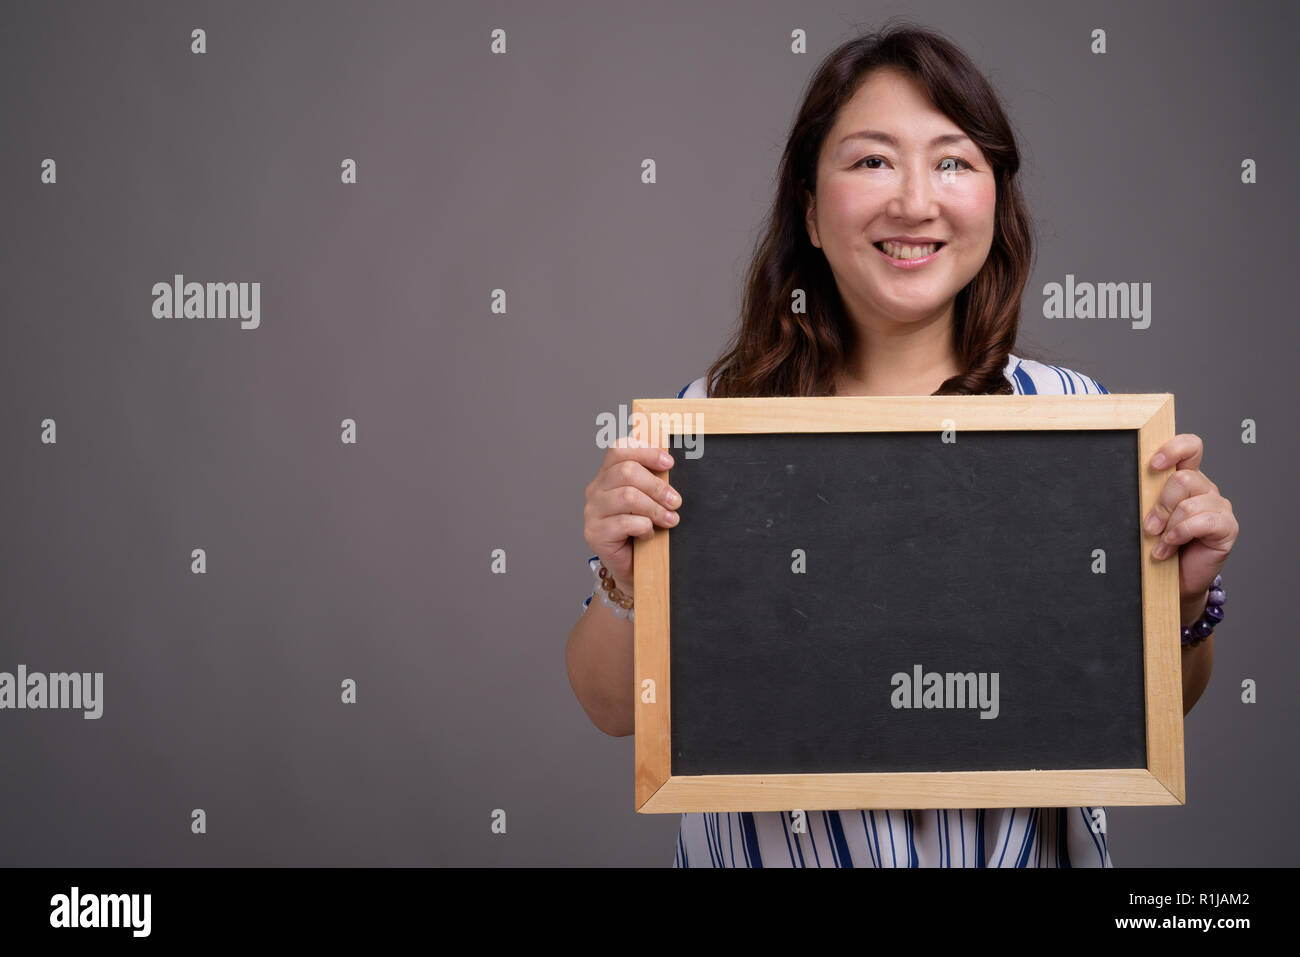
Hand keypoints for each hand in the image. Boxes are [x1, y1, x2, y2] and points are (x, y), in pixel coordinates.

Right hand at [582, 437, 681, 595]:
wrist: (632, 567)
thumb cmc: (642, 530)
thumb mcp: (650, 500)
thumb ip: (654, 481)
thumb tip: (671, 464)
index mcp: (606, 475)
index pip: (619, 449)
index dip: (646, 452)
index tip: (669, 463)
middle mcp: (595, 490)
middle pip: (626, 472)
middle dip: (657, 486)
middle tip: (676, 501)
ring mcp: (592, 512)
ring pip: (627, 496)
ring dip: (655, 508)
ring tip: (671, 520)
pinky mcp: (594, 533)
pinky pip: (624, 522)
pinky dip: (644, 527)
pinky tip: (649, 534)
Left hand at [1143, 433, 1237, 616]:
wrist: (1173, 580)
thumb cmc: (1158, 546)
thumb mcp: (1149, 517)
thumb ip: (1146, 497)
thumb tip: (1125, 483)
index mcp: (1185, 479)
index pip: (1190, 447)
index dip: (1173, 449)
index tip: (1152, 465)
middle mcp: (1204, 489)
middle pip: (1183, 479)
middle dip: (1160, 504)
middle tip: (1149, 527)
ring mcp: (1218, 507)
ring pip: (1190, 503)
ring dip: (1169, 526)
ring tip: (1159, 543)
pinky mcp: (1227, 527)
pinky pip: (1203, 521)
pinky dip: (1181, 534)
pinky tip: (1170, 547)